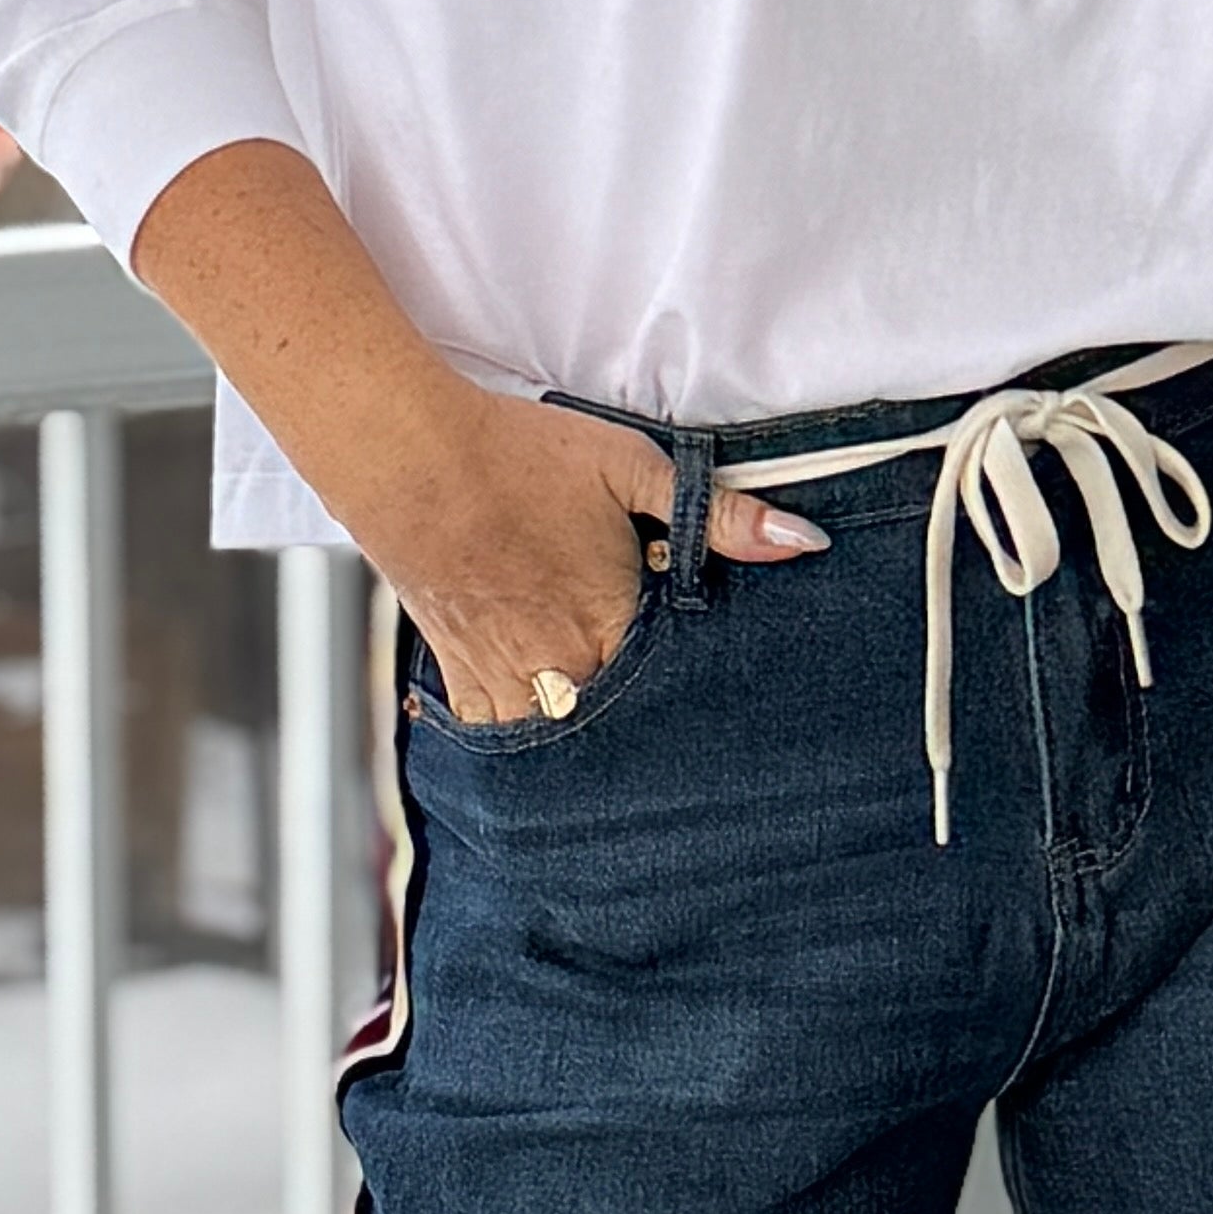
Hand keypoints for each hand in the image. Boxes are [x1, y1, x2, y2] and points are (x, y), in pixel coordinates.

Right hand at [121, 140, 828, 722]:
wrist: (408, 458)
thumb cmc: (522, 457)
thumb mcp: (633, 466)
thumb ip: (718, 514)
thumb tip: (804, 541)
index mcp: (613, 625)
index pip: (680, 692)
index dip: (703, 700)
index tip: (729, 713)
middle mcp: (563, 670)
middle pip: (626, 732)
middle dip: (654, 738)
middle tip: (683, 745)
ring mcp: (508, 682)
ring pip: (564, 747)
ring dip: (592, 748)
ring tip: (623, 756)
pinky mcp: (463, 677)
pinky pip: (501, 740)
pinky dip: (526, 747)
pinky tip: (551, 743)